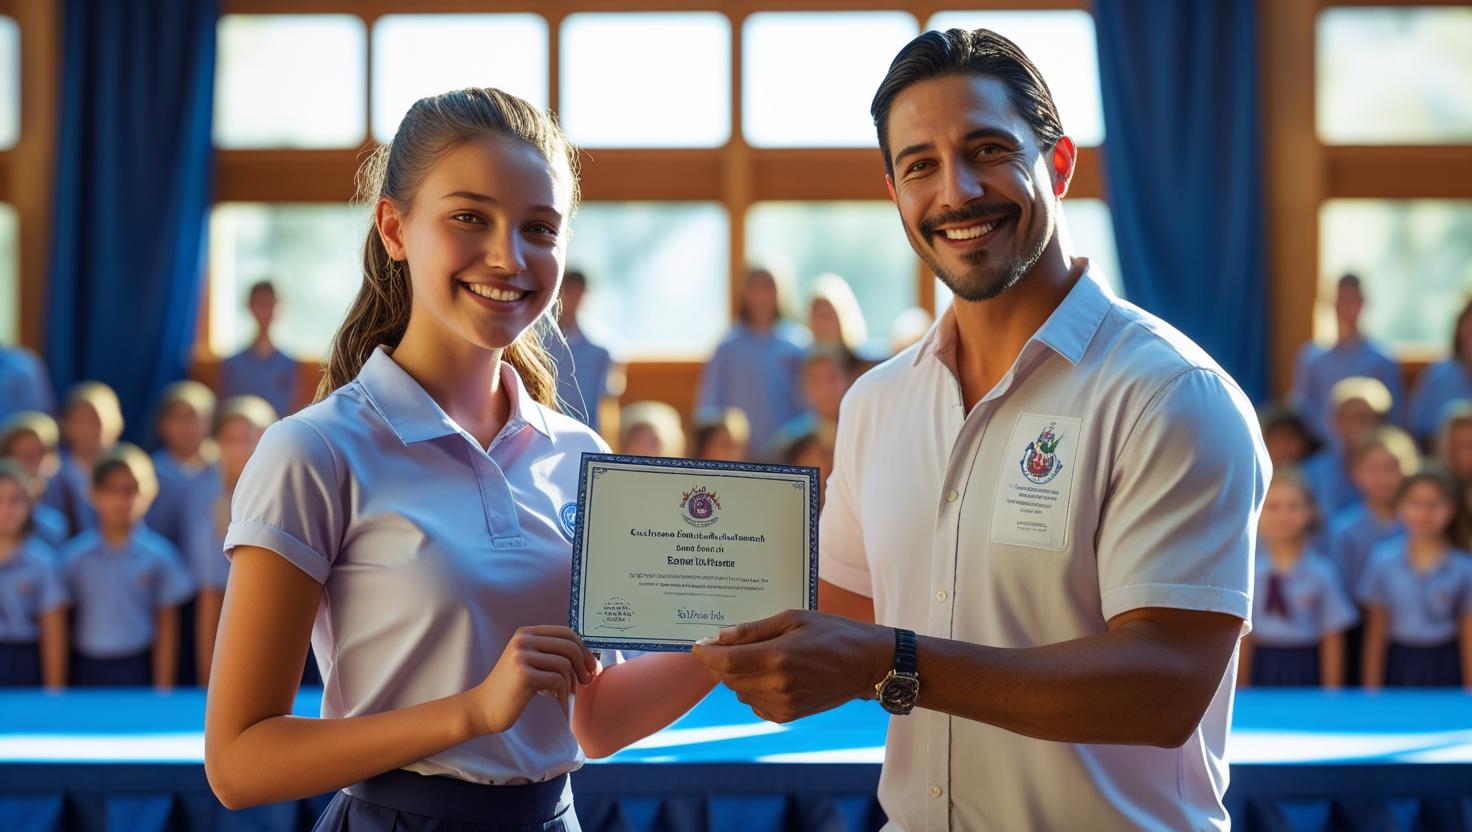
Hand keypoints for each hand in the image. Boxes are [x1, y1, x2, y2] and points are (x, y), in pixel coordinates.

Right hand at [468, 625, 598, 734]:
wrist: (483, 708)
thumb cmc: (512, 689)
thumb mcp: (530, 663)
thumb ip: (551, 654)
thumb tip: (588, 657)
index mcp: (526, 633)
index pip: (566, 632)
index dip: (584, 649)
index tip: (591, 667)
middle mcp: (523, 640)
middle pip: (569, 646)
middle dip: (584, 665)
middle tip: (587, 681)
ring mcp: (521, 655)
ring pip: (564, 664)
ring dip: (571, 682)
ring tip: (566, 692)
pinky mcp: (523, 674)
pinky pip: (557, 680)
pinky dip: (562, 692)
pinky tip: (555, 699)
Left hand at [691, 609, 892, 723]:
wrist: (867, 665)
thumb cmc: (834, 634)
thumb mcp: (794, 619)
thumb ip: (754, 630)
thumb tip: (722, 636)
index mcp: (777, 658)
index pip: (725, 661)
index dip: (705, 653)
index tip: (698, 645)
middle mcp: (776, 685)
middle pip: (728, 678)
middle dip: (718, 662)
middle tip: (720, 645)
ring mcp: (782, 704)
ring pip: (739, 691)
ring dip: (736, 675)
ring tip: (751, 655)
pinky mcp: (789, 715)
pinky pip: (755, 703)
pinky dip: (752, 688)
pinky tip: (766, 673)